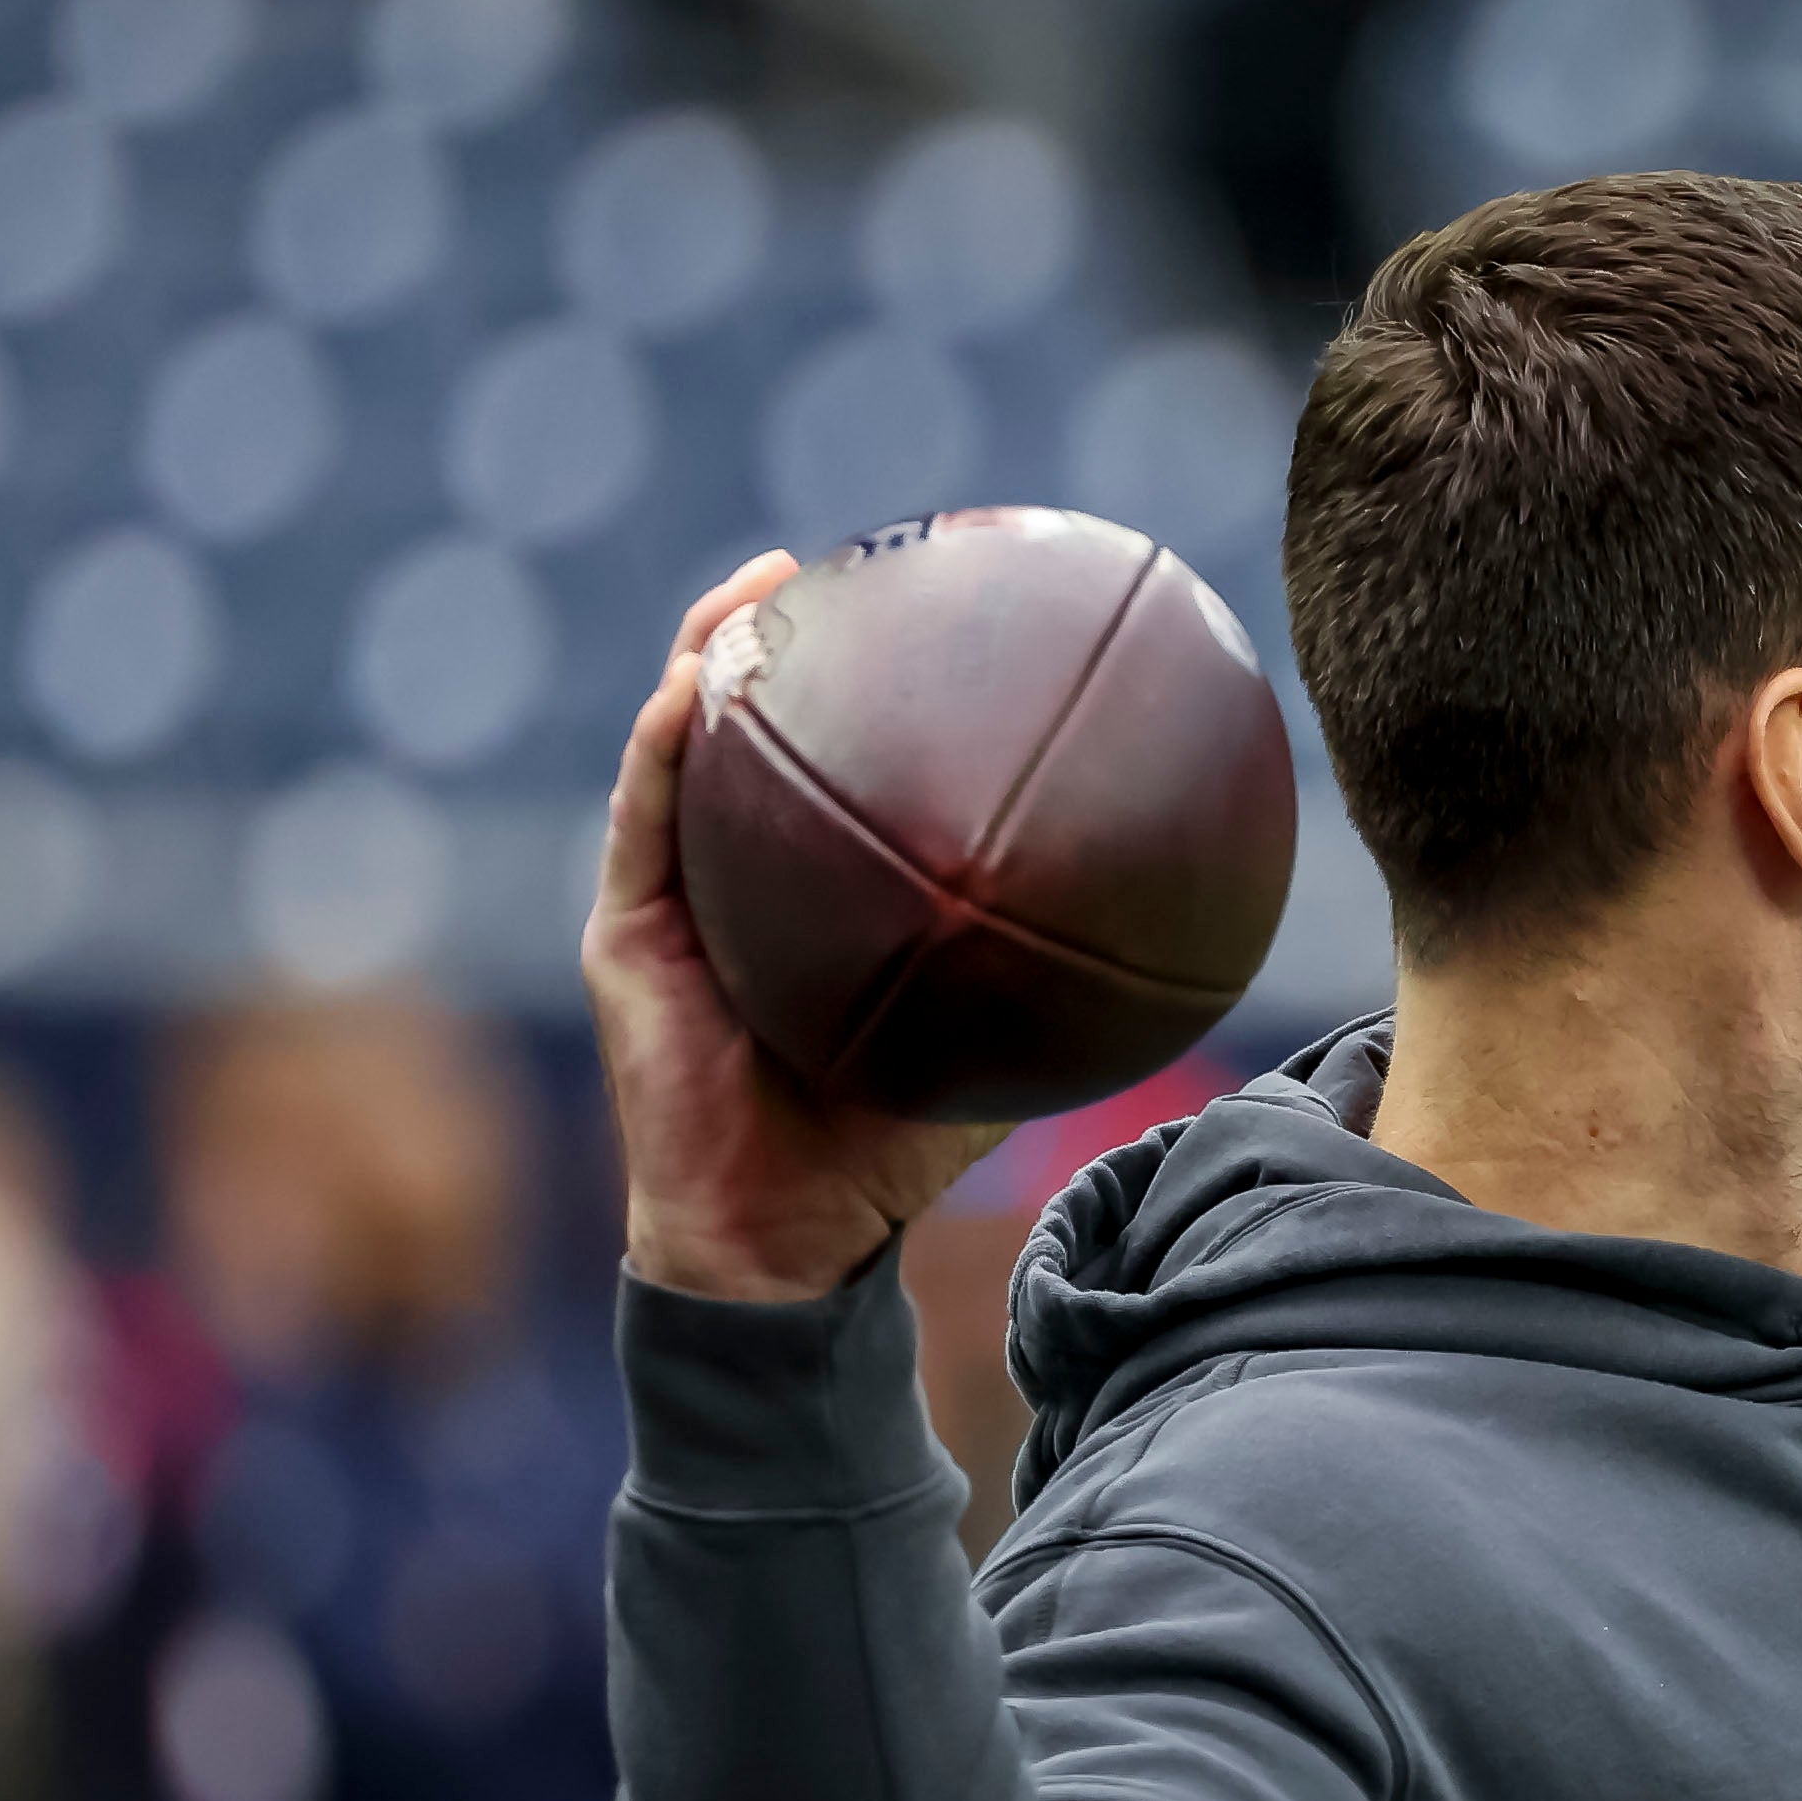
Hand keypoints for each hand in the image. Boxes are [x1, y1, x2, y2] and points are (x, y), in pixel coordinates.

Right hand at [581, 552, 1002, 1301]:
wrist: (785, 1239)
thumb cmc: (887, 1146)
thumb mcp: (994, 1043)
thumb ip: (1052, 977)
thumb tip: (1176, 923)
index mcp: (816, 891)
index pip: (836, 766)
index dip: (863, 684)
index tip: (915, 604)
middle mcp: (738, 876)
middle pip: (749, 730)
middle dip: (776, 633)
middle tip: (832, 561)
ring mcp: (672, 895)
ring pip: (679, 746)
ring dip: (706, 655)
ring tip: (757, 587)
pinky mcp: (625, 932)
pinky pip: (641, 818)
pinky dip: (665, 745)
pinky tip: (695, 686)